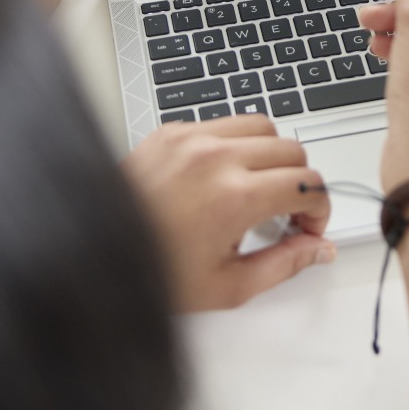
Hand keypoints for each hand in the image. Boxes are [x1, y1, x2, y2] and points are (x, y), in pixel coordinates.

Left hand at [123, 115, 334, 310]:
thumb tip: (318, 250)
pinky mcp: (169, 133)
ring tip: (256, 190)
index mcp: (234, 197)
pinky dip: (234, 145)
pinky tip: (222, 177)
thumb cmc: (149, 273)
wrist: (88, 255)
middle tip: (287, 213)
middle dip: (301, 183)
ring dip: (271, 156)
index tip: (308, 227)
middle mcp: (214, 159)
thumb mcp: (227, 286)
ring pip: (262, 126)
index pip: (309, 184)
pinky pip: (222, 123)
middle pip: (293, 150)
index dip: (319, 210)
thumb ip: (285, 264)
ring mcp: (189, 139)